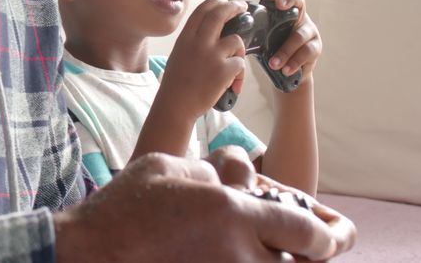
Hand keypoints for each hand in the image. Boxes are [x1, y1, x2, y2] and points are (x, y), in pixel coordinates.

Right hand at [54, 147, 356, 262]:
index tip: (330, 236)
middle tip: (309, 249)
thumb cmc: (123, 207)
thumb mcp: (167, 167)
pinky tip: (223, 256)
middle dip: (307, 257)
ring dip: (271, 262)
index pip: (304, 230)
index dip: (325, 235)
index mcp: (230, 211)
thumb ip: (208, 172)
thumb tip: (225, 180)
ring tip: (261, 250)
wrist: (90, 254)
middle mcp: (236, 252)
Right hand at [157, 0, 249, 119]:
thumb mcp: (179, 54)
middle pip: (220, 13)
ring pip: (236, 40)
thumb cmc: (177, 83)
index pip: (203, 10)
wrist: (176, 105)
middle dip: (234, 6)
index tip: (226, 1)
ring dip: (239, 51)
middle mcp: (198, 42)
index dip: (217, 2)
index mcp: (185, 38)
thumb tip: (211, 31)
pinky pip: (241, 63)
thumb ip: (193, 41)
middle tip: (242, 7)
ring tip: (234, 64)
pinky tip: (232, 85)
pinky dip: (240, 75)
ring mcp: (211, 55)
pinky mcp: (224, 70)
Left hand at [263, 0, 321, 83]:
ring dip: (285, 50)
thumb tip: (234, 29)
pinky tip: (285, 70)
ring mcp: (311, 32)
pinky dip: (294, 62)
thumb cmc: (272, 48)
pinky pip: (307, 53)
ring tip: (273, 64)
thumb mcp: (263, 37)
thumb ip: (255, 30)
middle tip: (278, 6)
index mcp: (287, 13)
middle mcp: (301, 18)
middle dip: (289, 2)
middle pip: (299, 5)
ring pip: (300, 36)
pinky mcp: (316, 48)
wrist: (287, 72)